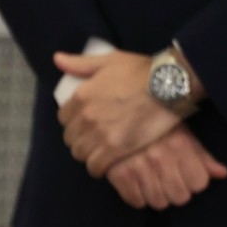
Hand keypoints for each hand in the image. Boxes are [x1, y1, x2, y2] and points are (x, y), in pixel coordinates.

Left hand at [55, 50, 180, 176]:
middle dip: (78, 139)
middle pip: (70, 138)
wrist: (168, 86)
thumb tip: (57, 59)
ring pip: (80, 154)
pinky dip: (97, 167)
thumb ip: (79, 64)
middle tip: (91, 138)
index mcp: (81, 97)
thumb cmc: (140, 71)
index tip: (83, 122)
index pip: (63, 118)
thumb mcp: (108, 61)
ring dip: (87, 154)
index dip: (72, 121)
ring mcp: (100, 135)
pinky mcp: (116, 149)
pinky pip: (95, 166)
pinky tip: (105, 164)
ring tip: (98, 151)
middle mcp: (86, 117)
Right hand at [107, 125, 226, 209]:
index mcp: (179, 145)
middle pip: (179, 197)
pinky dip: (136, 196)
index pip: (199, 183)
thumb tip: (222, 174)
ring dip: (156, 196)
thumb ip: (201, 155)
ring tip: (151, 183)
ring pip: (158, 202)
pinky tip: (135, 184)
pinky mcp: (117, 173)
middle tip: (167, 181)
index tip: (185, 176)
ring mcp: (137, 166)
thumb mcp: (180, 131)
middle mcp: (160, 158)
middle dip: (176, 192)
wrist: (112, 108)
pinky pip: (134, 200)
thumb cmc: (152, 121)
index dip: (193, 182)